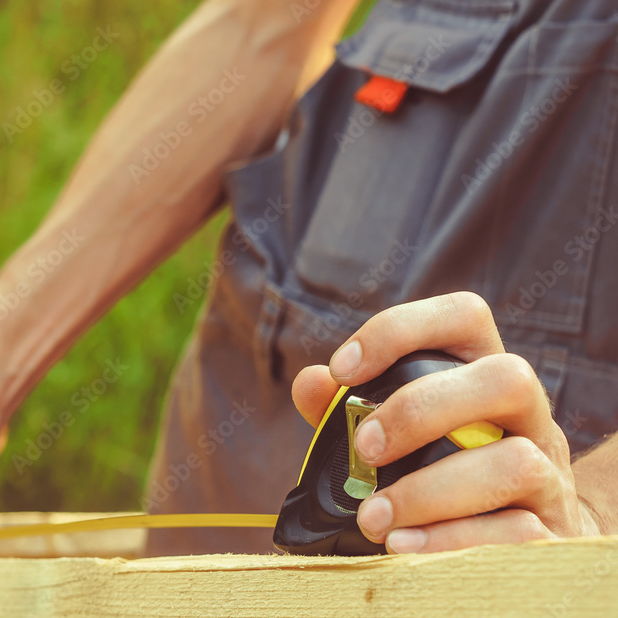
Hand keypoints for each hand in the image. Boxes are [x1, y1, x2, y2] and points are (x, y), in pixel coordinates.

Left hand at [292, 292, 600, 552]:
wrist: (522, 539)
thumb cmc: (440, 471)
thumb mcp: (397, 434)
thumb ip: (347, 410)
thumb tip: (310, 384)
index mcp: (482, 374)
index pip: (465, 316)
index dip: (402, 329)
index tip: (342, 370)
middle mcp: (527, 414)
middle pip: (506, 378)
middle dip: (421, 411)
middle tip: (364, 449)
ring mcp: (549, 473)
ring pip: (516, 463)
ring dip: (429, 492)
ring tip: (373, 518)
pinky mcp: (552, 532)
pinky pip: (517, 533)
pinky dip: (451, 540)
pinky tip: (401, 547)